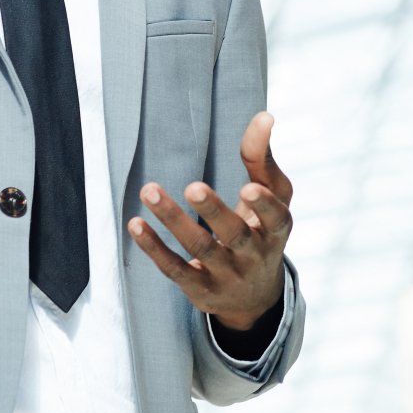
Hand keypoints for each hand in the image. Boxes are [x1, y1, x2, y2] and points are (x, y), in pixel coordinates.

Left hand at [128, 111, 291, 330]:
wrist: (254, 297)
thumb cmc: (262, 230)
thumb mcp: (272, 198)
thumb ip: (262, 159)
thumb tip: (264, 115)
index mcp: (276, 231)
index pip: (275, 219)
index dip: (264, 206)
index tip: (249, 188)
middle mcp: (254, 255)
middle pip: (235, 235)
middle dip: (214, 211)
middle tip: (192, 187)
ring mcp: (226, 275)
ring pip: (200, 248)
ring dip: (173, 220)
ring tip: (149, 190)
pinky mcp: (199, 289)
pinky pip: (174, 268)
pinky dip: (154, 248)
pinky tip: (136, 224)